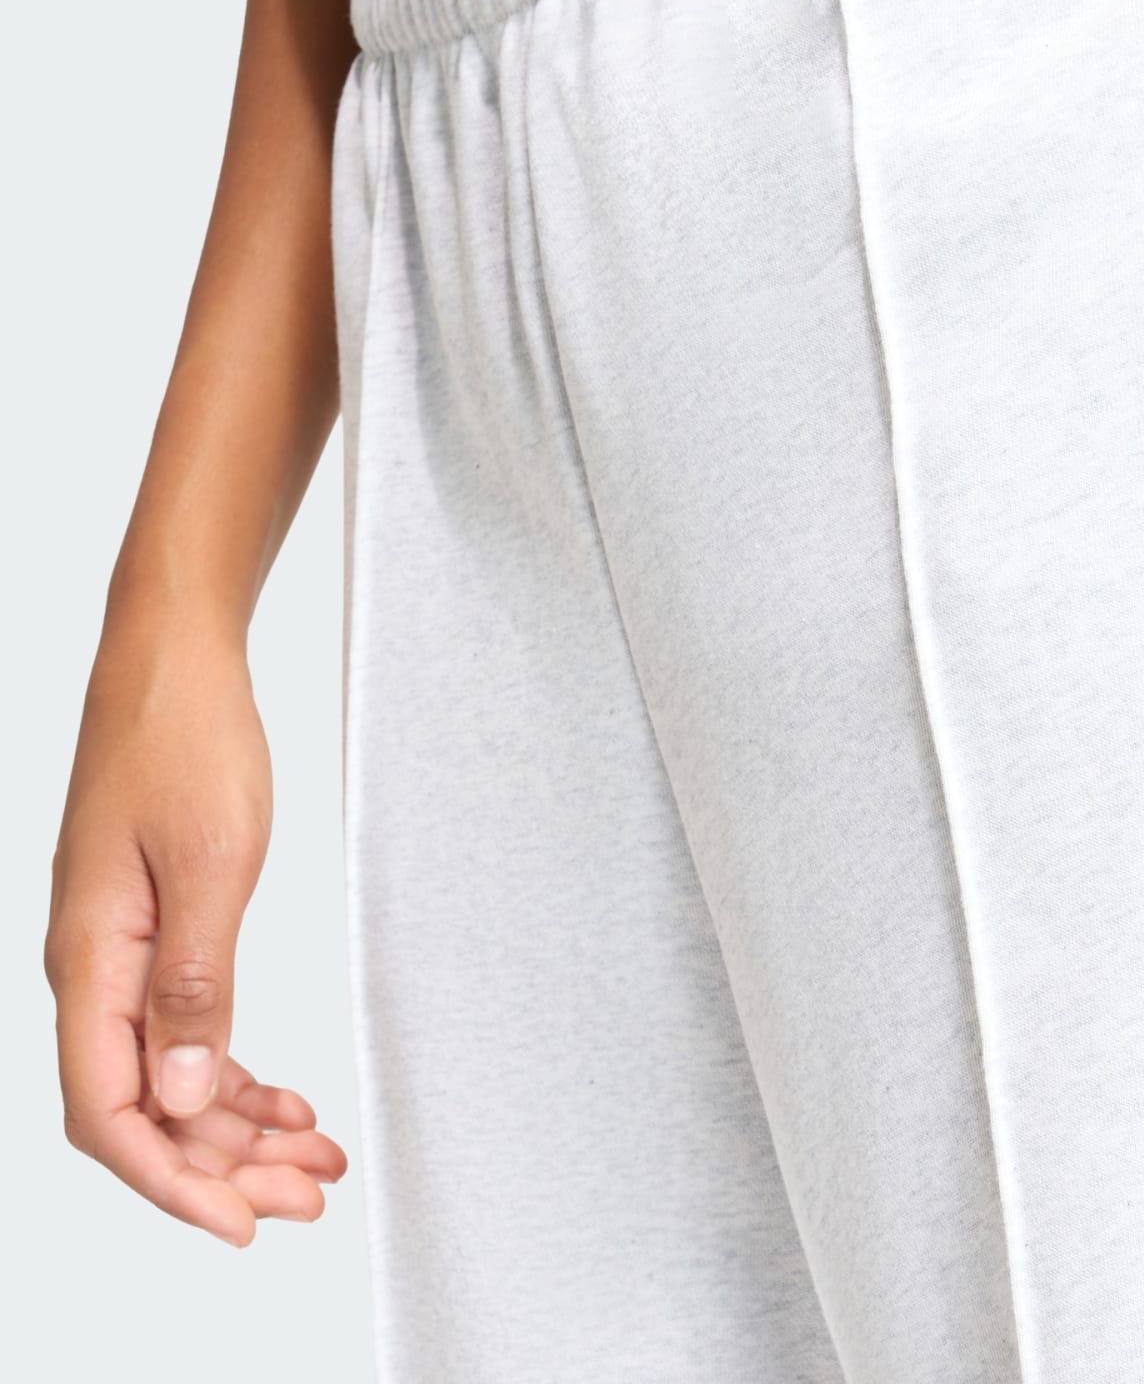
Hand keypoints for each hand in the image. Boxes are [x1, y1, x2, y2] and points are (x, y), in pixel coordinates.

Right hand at [46, 623, 345, 1244]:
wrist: (174, 660)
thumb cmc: (184, 737)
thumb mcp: (211, 861)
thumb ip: (195, 983)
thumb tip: (178, 1093)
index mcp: (90, 963)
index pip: (111, 1115)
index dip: (172, 1182)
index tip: (238, 1224)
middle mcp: (95, 969)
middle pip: (145, 1111)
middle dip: (223, 1167)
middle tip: (306, 1195)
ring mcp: (121, 952)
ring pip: (168, 1076)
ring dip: (235, 1125)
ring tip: (311, 1155)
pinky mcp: (152, 929)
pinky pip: (182, 1029)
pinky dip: (231, 1069)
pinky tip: (278, 1091)